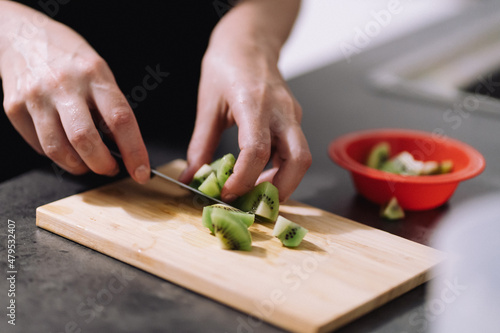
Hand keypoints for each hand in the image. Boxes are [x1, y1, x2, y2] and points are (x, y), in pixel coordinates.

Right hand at [0, 2, 149, 182]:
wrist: (21, 35)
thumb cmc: (68, 57)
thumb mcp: (99, 72)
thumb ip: (110, 107)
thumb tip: (121, 146)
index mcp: (94, 74)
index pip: (120, 119)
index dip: (134, 150)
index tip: (141, 171)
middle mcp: (64, 85)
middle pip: (85, 139)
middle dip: (102, 165)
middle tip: (111, 168)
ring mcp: (36, 96)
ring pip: (58, 149)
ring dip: (79, 166)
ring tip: (88, 163)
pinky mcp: (14, 107)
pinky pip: (40, 146)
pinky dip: (57, 156)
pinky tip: (65, 147)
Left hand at [180, 28, 310, 202]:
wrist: (251, 40)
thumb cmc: (227, 64)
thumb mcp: (208, 104)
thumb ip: (201, 144)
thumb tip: (191, 176)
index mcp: (254, 103)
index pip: (257, 150)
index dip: (243, 178)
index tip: (227, 192)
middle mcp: (281, 110)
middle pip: (298, 160)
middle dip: (280, 190)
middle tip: (255, 202)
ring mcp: (292, 114)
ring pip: (302, 158)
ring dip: (284, 182)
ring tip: (256, 191)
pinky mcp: (294, 119)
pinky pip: (295, 150)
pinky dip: (282, 169)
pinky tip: (261, 174)